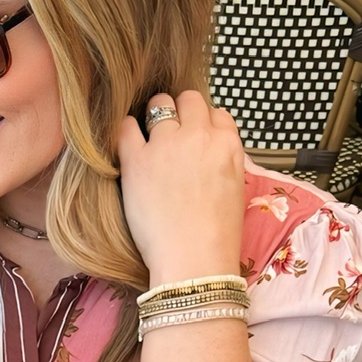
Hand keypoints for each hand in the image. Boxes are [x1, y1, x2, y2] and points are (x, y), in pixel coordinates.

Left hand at [117, 89, 244, 285]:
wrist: (195, 261)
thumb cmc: (217, 236)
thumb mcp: (235, 188)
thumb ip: (225, 160)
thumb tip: (211, 150)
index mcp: (227, 144)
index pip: (216, 113)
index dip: (203, 125)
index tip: (195, 141)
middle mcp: (199, 136)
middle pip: (189, 99)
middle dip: (180, 112)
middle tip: (170, 135)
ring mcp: (167, 145)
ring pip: (159, 105)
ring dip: (154, 117)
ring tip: (150, 140)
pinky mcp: (137, 160)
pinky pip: (126, 127)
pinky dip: (126, 131)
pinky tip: (128, 147)